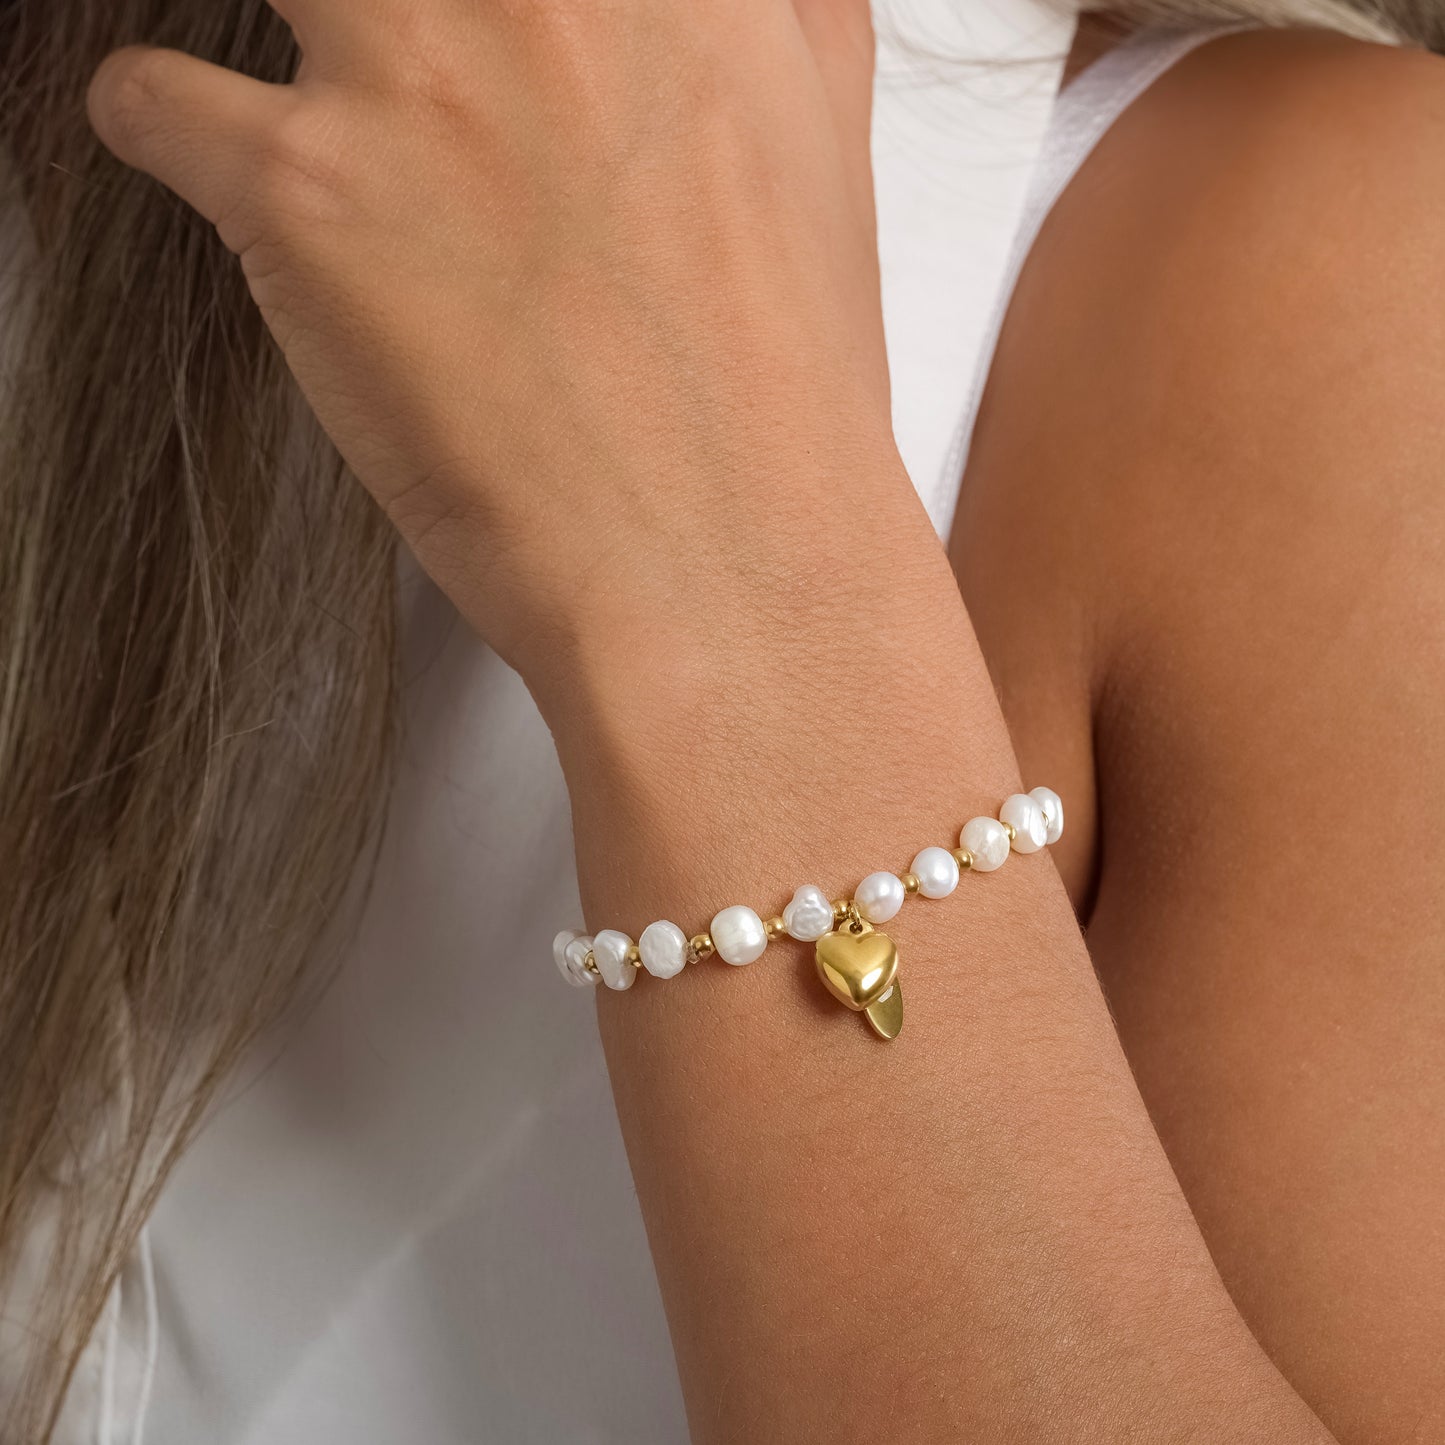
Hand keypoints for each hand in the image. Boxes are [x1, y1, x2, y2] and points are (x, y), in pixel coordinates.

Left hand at [87, 0, 894, 693]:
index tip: (465, 28)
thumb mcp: (826, 160)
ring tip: (307, 105)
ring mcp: (411, 72)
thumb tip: (758, 2)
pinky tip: (227, 181)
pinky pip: (148, 98)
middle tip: (386, 65)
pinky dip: (161, 131)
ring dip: (268, 35)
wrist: (727, 564)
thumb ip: (775, 31)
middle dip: (372, 15)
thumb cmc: (777, 402)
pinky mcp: (303, 190)